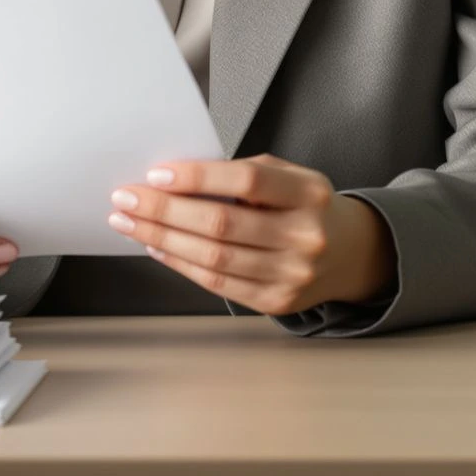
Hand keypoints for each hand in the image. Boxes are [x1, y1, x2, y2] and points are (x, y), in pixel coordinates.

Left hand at [107, 153, 395, 316]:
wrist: (349, 252)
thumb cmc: (305, 205)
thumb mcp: (288, 176)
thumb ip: (242, 175)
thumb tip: (175, 180)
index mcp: (308, 193)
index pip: (247, 181)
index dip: (198, 178)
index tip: (156, 173)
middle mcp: (304, 236)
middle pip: (221, 224)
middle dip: (163, 211)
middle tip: (125, 199)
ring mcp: (292, 274)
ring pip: (213, 259)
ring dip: (162, 240)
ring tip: (129, 223)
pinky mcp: (277, 302)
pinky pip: (218, 284)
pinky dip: (181, 264)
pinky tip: (157, 248)